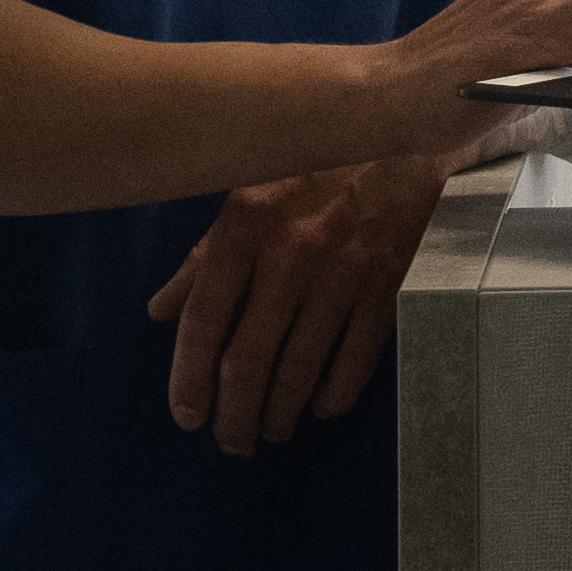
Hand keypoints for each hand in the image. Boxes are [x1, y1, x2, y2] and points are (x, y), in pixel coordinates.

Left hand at [145, 149, 457, 454]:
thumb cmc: (319, 162)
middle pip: (249, 357)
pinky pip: (357, 355)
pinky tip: (322, 407)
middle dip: (234, 412)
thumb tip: (161, 311)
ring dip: (280, 410)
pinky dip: (336, 391)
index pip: (205, 320)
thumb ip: (205, 254)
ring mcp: (344, 272)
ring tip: (269, 431)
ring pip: (300, 365)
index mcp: (247, 224)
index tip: (187, 415)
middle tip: (230, 441)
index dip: (190, 378)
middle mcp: (291, 253)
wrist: (410, 129)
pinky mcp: (390, 283)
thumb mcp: (251, 191)